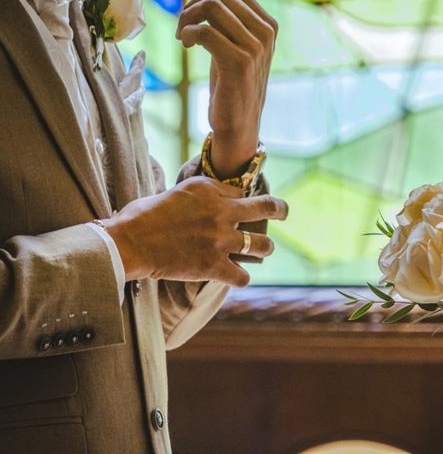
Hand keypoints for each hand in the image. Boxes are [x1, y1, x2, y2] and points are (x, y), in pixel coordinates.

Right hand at [102, 176, 287, 285]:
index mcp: (210, 191)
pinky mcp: (213, 266)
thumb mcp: (178, 191)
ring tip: (262, 251)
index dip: (242, 199)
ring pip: (262, 246)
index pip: (242, 192)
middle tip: (285, 211)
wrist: (130, 242)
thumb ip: (203, 192)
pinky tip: (239, 277)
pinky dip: (242, 278)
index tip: (243, 204)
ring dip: (264, 249)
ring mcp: (220, 241)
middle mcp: (221, 213)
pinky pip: (242, 277)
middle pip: (267, 208)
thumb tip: (218, 193)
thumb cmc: (145, 215)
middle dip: (280, 209)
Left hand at [176, 0, 277, 178]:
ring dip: (187, 17)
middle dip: (192, 4)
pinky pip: (205, 32)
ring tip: (182, 36)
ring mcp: (255, 47)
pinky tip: (186, 45)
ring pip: (211, 7)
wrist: (239, 124)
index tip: (192, 17)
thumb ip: (231, 22)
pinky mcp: (239, 62)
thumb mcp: (238, 48)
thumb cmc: (233, 86)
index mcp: (268, 25)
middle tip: (182, 26)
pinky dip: (188, 34)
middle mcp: (265, 33)